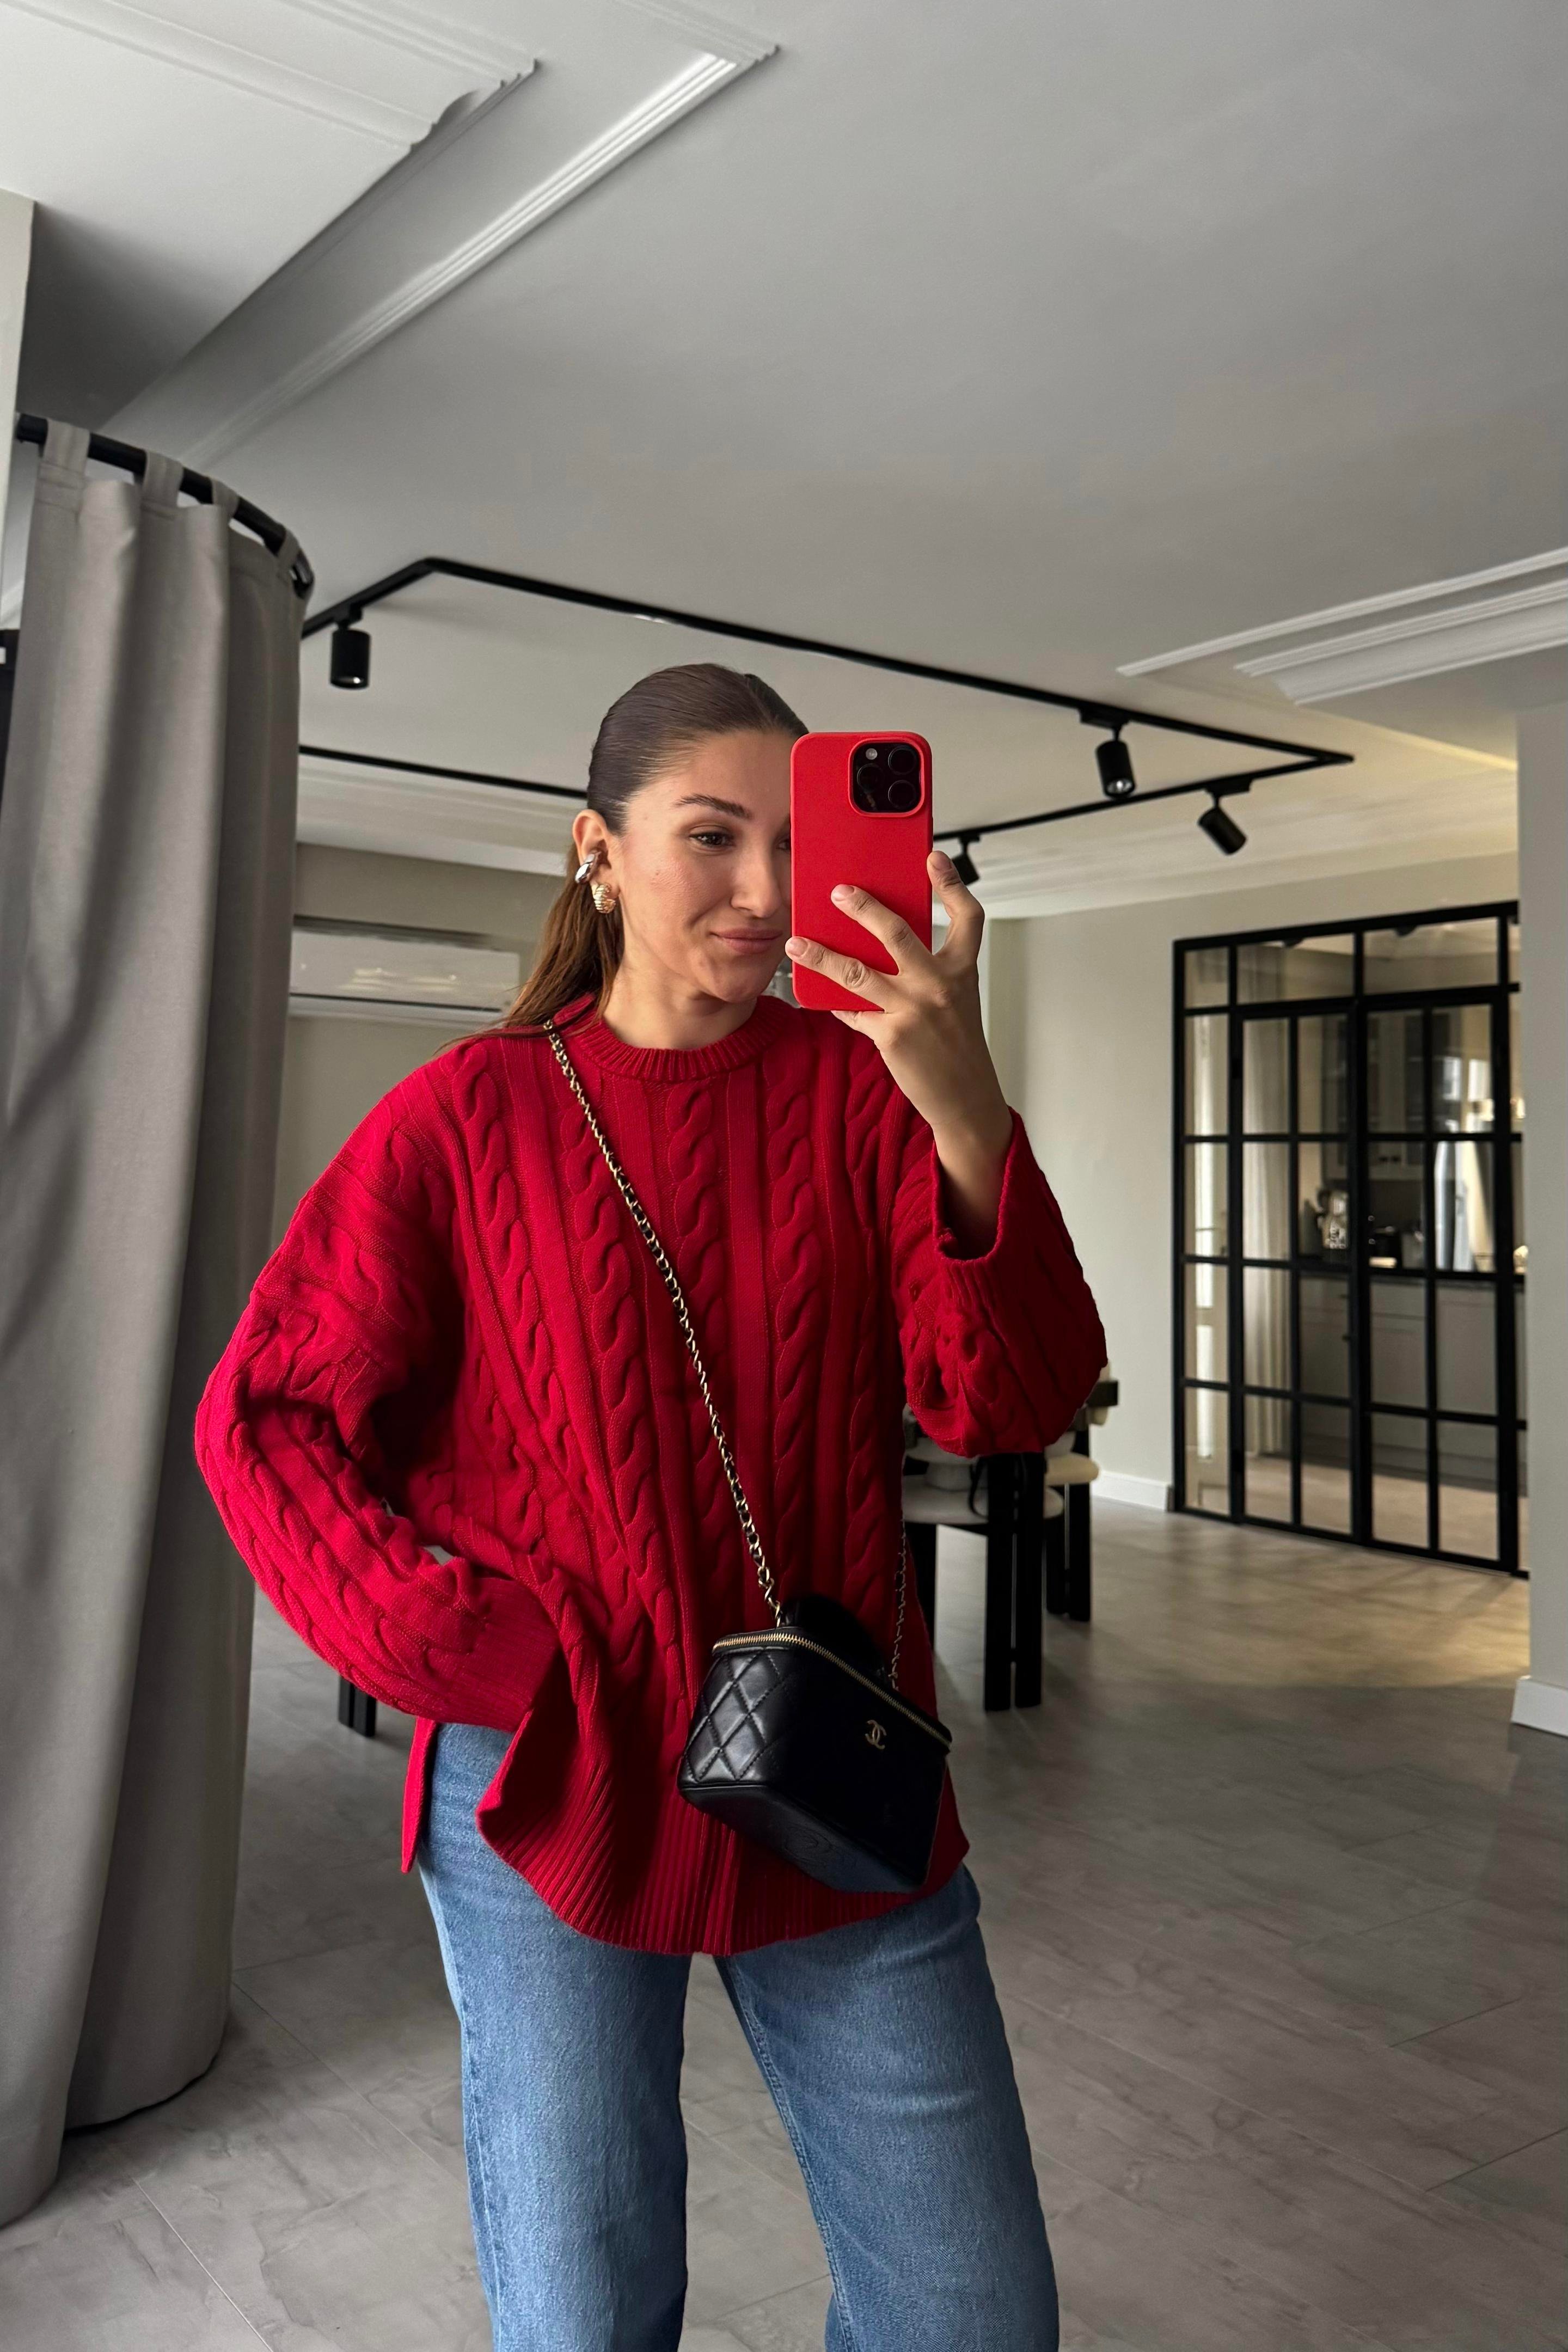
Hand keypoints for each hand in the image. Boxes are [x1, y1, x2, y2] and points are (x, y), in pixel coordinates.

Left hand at [785, 852, 1013, 1246]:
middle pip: (897, 932)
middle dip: (863, 907)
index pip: (967, 917)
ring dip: (821, 954)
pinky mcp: (891, 1035)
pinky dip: (834, 1002)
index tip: (933, 857)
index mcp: (961, 970)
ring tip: (796, 942)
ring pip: (857, 971)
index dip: (951, 884)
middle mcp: (939, 985)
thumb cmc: (958, 1045)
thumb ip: (928, 970)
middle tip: (837, 891)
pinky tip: (817, 995)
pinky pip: (853, 1010)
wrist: (966, 1097)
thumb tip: (882, 943)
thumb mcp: (955, 1000)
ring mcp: (914, 1010)